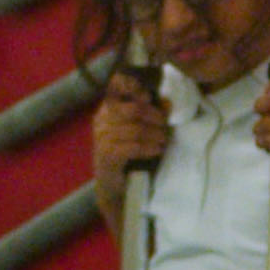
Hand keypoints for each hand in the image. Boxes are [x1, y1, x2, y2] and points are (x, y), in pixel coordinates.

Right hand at [91, 73, 169, 209]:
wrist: (114, 183)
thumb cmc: (128, 152)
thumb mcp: (137, 130)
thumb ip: (149, 115)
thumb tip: (167, 103)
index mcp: (107, 108)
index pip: (115, 86)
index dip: (134, 86)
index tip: (149, 97)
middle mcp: (101, 120)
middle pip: (133, 109)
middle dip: (154, 117)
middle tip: (164, 126)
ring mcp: (101, 137)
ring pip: (135, 129)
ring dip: (155, 134)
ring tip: (163, 140)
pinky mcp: (106, 154)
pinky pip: (132, 147)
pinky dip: (148, 148)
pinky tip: (157, 150)